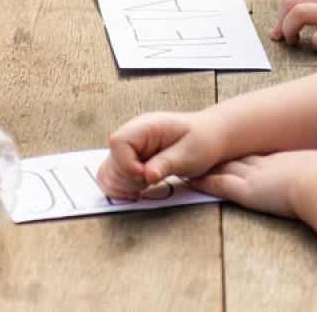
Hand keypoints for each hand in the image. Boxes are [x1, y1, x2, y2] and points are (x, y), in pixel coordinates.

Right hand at [97, 111, 228, 199]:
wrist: (208, 138)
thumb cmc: (202, 142)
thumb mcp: (190, 154)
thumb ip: (167, 164)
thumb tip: (147, 175)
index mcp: (145, 127)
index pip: (118, 142)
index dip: (127, 164)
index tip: (146, 177)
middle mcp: (132, 135)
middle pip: (111, 161)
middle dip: (129, 179)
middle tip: (153, 181)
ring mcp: (128, 148)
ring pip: (108, 172)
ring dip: (125, 185)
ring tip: (148, 184)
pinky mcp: (129, 159)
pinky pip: (112, 176)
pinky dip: (122, 187)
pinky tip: (141, 189)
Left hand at [190, 150, 316, 218]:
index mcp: (282, 162)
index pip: (255, 156)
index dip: (240, 153)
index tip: (228, 148)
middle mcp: (264, 166)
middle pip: (234, 157)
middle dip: (215, 154)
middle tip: (197, 148)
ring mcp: (254, 177)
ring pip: (221, 167)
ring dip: (202, 165)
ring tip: (184, 161)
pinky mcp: (246, 191)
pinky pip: (217, 185)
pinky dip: (201, 182)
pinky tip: (185, 180)